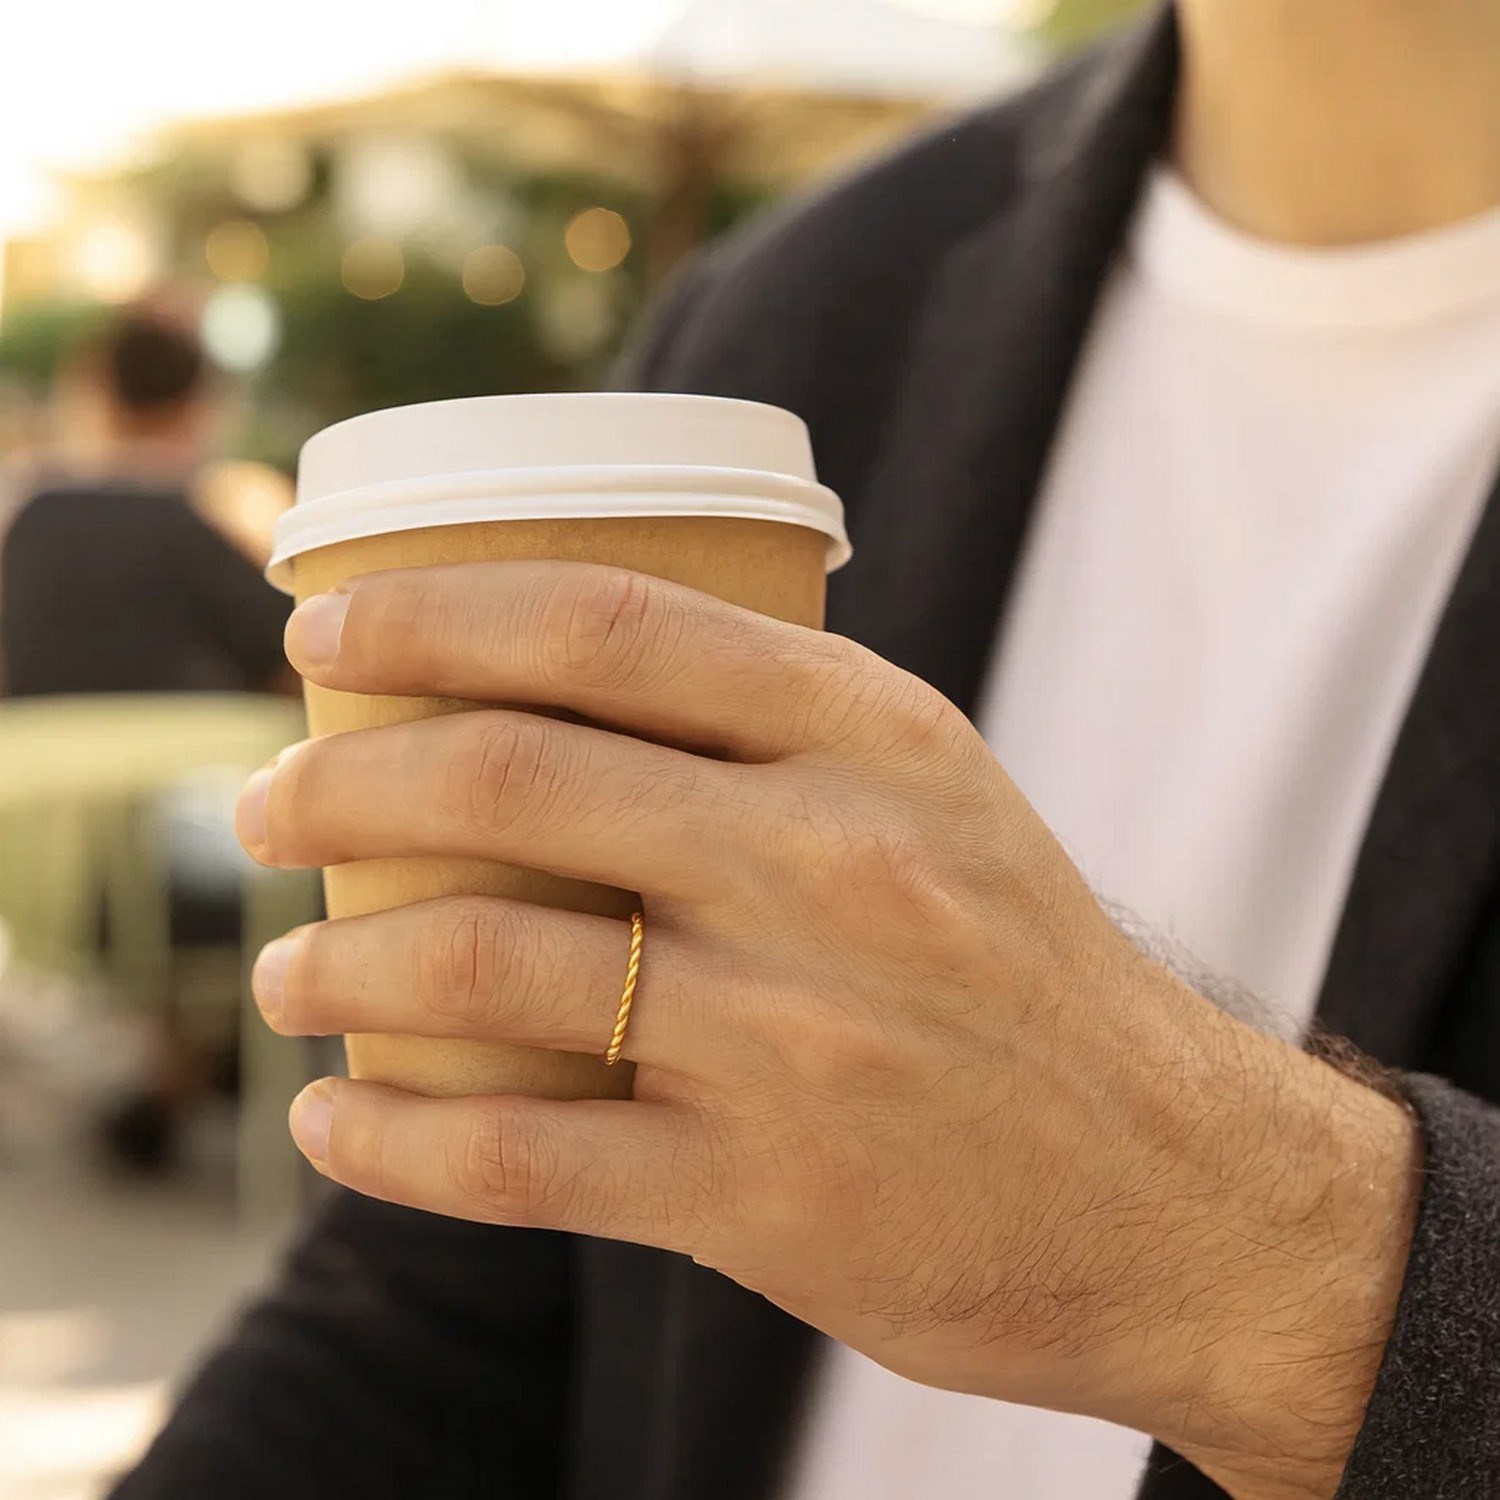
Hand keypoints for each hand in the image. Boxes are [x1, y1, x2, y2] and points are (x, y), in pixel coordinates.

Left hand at [241, 562, 1416, 1498]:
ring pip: (490, 963)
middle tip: (264, 810)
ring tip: (285, 976)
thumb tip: (560, 692)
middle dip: (337, 782)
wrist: (1172, 1186)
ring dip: (338, 964)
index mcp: (874, 736)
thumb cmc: (1022, 971)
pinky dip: (391, 1142)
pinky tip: (336, 1126)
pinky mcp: (768, 1193)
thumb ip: (778, 736)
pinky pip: (520, 1160)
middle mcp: (834, 863)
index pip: (607, 623)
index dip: (433, 610)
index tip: (323, 628)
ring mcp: (797, 1032)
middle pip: (512, 777)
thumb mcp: (937, 797)